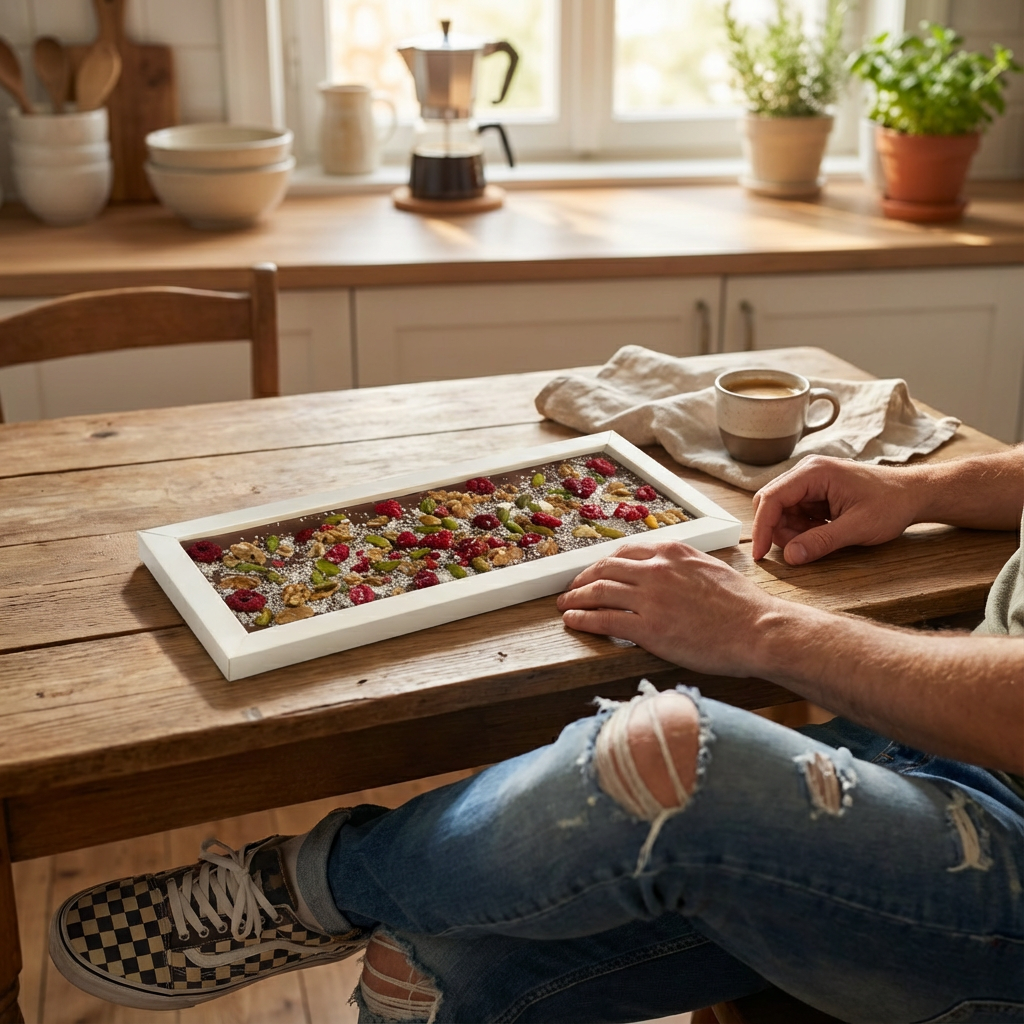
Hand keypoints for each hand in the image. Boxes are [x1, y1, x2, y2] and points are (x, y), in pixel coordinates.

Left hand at [556, 538, 778, 676]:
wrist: (759, 630)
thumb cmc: (743, 606)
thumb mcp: (710, 568)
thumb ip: (682, 565)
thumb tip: (666, 567)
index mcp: (672, 552)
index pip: (624, 552)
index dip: (602, 563)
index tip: (594, 572)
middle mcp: (656, 570)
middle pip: (605, 569)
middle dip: (582, 579)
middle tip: (571, 589)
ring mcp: (650, 598)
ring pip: (598, 592)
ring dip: (576, 599)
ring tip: (565, 606)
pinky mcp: (647, 628)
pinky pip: (603, 620)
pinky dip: (583, 619)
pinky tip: (573, 621)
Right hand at [751, 456, 919, 564]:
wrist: (913, 494)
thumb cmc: (891, 504)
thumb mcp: (857, 528)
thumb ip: (821, 542)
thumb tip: (790, 557)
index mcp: (813, 472)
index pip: (771, 498)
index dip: (762, 528)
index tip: (760, 555)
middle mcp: (807, 472)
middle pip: (771, 503)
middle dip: (777, 531)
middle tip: (799, 550)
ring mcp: (810, 481)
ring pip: (781, 511)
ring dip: (792, 532)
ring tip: (819, 541)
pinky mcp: (815, 492)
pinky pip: (795, 513)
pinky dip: (802, 529)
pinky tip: (824, 533)